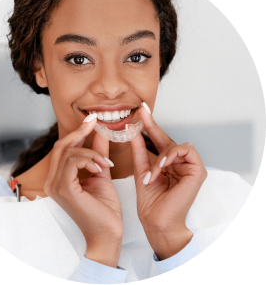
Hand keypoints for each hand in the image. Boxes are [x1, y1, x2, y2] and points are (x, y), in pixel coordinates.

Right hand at [43, 114, 122, 266]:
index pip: (63, 149)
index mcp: (59, 179)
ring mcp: (55, 186)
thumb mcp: (101, 174)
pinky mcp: (63, 189)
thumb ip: (97, 154)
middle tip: (95, 122)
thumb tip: (100, 134)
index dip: (77, 132)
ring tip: (105, 162)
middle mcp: (52, 181)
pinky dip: (89, 159)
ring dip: (91, 152)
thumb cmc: (104, 210)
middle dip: (79, 132)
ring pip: (68, 152)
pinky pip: (73, 161)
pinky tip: (101, 168)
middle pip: (61, 146)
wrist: (108, 234)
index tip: (91, 120)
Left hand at [130, 103, 206, 258]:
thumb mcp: (141, 169)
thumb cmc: (150, 201)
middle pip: (167, 139)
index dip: (150, 125)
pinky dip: (171, 156)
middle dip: (153, 126)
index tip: (141, 110)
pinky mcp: (198, 171)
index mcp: (167, 163)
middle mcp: (179, 163)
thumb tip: (133, 130)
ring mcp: (190, 166)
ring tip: (153, 172)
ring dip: (161, 155)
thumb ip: (140, 150)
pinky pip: (185, 150)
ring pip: (175, 145)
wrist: (156, 221)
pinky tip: (162, 166)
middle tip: (142, 113)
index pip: (158, 140)